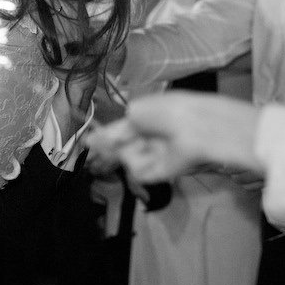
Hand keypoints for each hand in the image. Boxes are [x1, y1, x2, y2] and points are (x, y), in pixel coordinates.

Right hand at [85, 92, 261, 182]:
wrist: (197, 127)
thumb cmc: (167, 111)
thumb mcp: (136, 112)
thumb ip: (116, 129)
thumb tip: (93, 138)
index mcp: (148, 118)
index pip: (123, 130)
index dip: (106, 136)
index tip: (88, 141)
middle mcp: (151, 137)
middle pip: (123, 147)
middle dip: (110, 148)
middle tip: (94, 148)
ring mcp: (155, 155)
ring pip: (129, 159)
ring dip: (127, 152)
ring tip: (142, 143)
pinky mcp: (160, 172)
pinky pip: (140, 172)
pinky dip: (139, 164)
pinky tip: (152, 152)